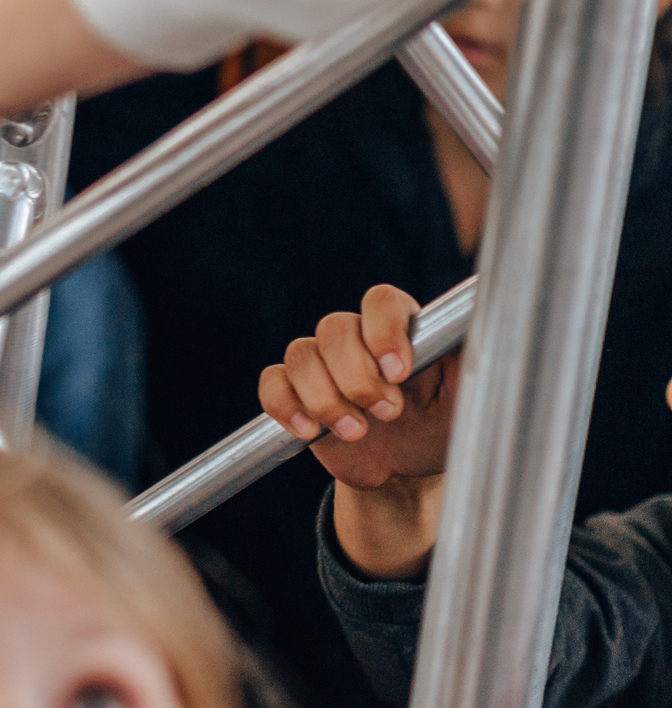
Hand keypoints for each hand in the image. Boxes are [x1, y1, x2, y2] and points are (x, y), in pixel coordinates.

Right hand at [258, 284, 460, 579]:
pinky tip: (309, 432)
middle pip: (334, 328)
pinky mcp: (295, 392)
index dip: (383, 330)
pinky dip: (285, 406)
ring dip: (327, 399)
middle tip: (388, 413)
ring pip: (301, 355)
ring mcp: (321, 364)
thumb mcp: (470, 401)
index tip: (399, 370)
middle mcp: (356, 339)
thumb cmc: (444, 430)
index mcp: (401, 331)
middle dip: (358, 377)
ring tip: (358, 433)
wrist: (407, 475)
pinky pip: (273, 383)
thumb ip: (476, 362)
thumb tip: (502, 326)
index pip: (381, 300)